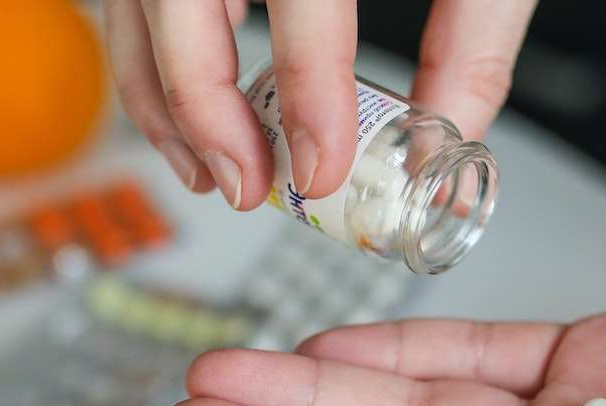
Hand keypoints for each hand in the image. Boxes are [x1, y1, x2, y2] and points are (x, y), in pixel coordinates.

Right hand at [101, 0, 535, 208]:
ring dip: (160, 97)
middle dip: (205, 109)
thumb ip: (473, 32)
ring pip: (132, 1)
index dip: (305, 91)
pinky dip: (149, 57)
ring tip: (212, 170)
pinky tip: (187, 109)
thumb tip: (446, 133)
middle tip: (251, 186)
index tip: (321, 167)